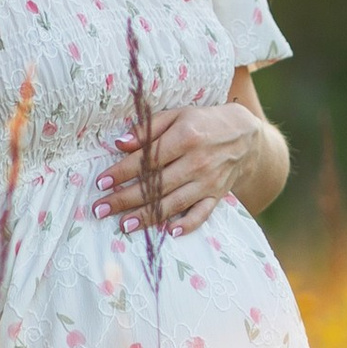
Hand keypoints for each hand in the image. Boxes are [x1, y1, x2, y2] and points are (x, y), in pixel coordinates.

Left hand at [100, 99, 264, 235]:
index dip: (122, 171)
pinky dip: (188, 224)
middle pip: (156, 185)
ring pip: (174, 202)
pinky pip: (202, 214)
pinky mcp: (217, 195)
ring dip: (148, 216)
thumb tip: (120, 143)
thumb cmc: (204, 122)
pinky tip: (169, 232)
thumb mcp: (177, 115)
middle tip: (100, 209)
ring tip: (124, 225)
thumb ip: (148, 128)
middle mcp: (197, 161)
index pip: (147, 159)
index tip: (102, 182)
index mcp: (185, 137)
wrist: (246, 135)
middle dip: (125, 198)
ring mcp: (209, 181)